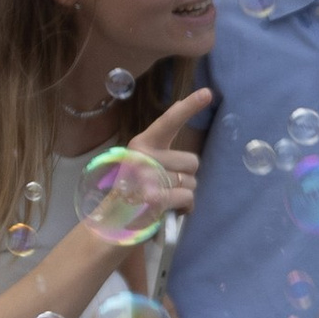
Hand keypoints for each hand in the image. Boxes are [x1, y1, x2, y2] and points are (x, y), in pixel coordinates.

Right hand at [128, 87, 212, 220]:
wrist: (111, 224)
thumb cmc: (132, 193)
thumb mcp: (142, 166)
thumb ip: (162, 151)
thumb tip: (184, 128)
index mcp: (141, 144)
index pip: (168, 122)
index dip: (189, 107)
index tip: (207, 93)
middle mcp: (143, 156)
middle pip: (192, 161)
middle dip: (185, 177)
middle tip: (164, 188)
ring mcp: (148, 177)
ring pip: (192, 182)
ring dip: (184, 194)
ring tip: (163, 200)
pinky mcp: (155, 198)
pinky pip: (188, 197)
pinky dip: (184, 207)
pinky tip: (169, 211)